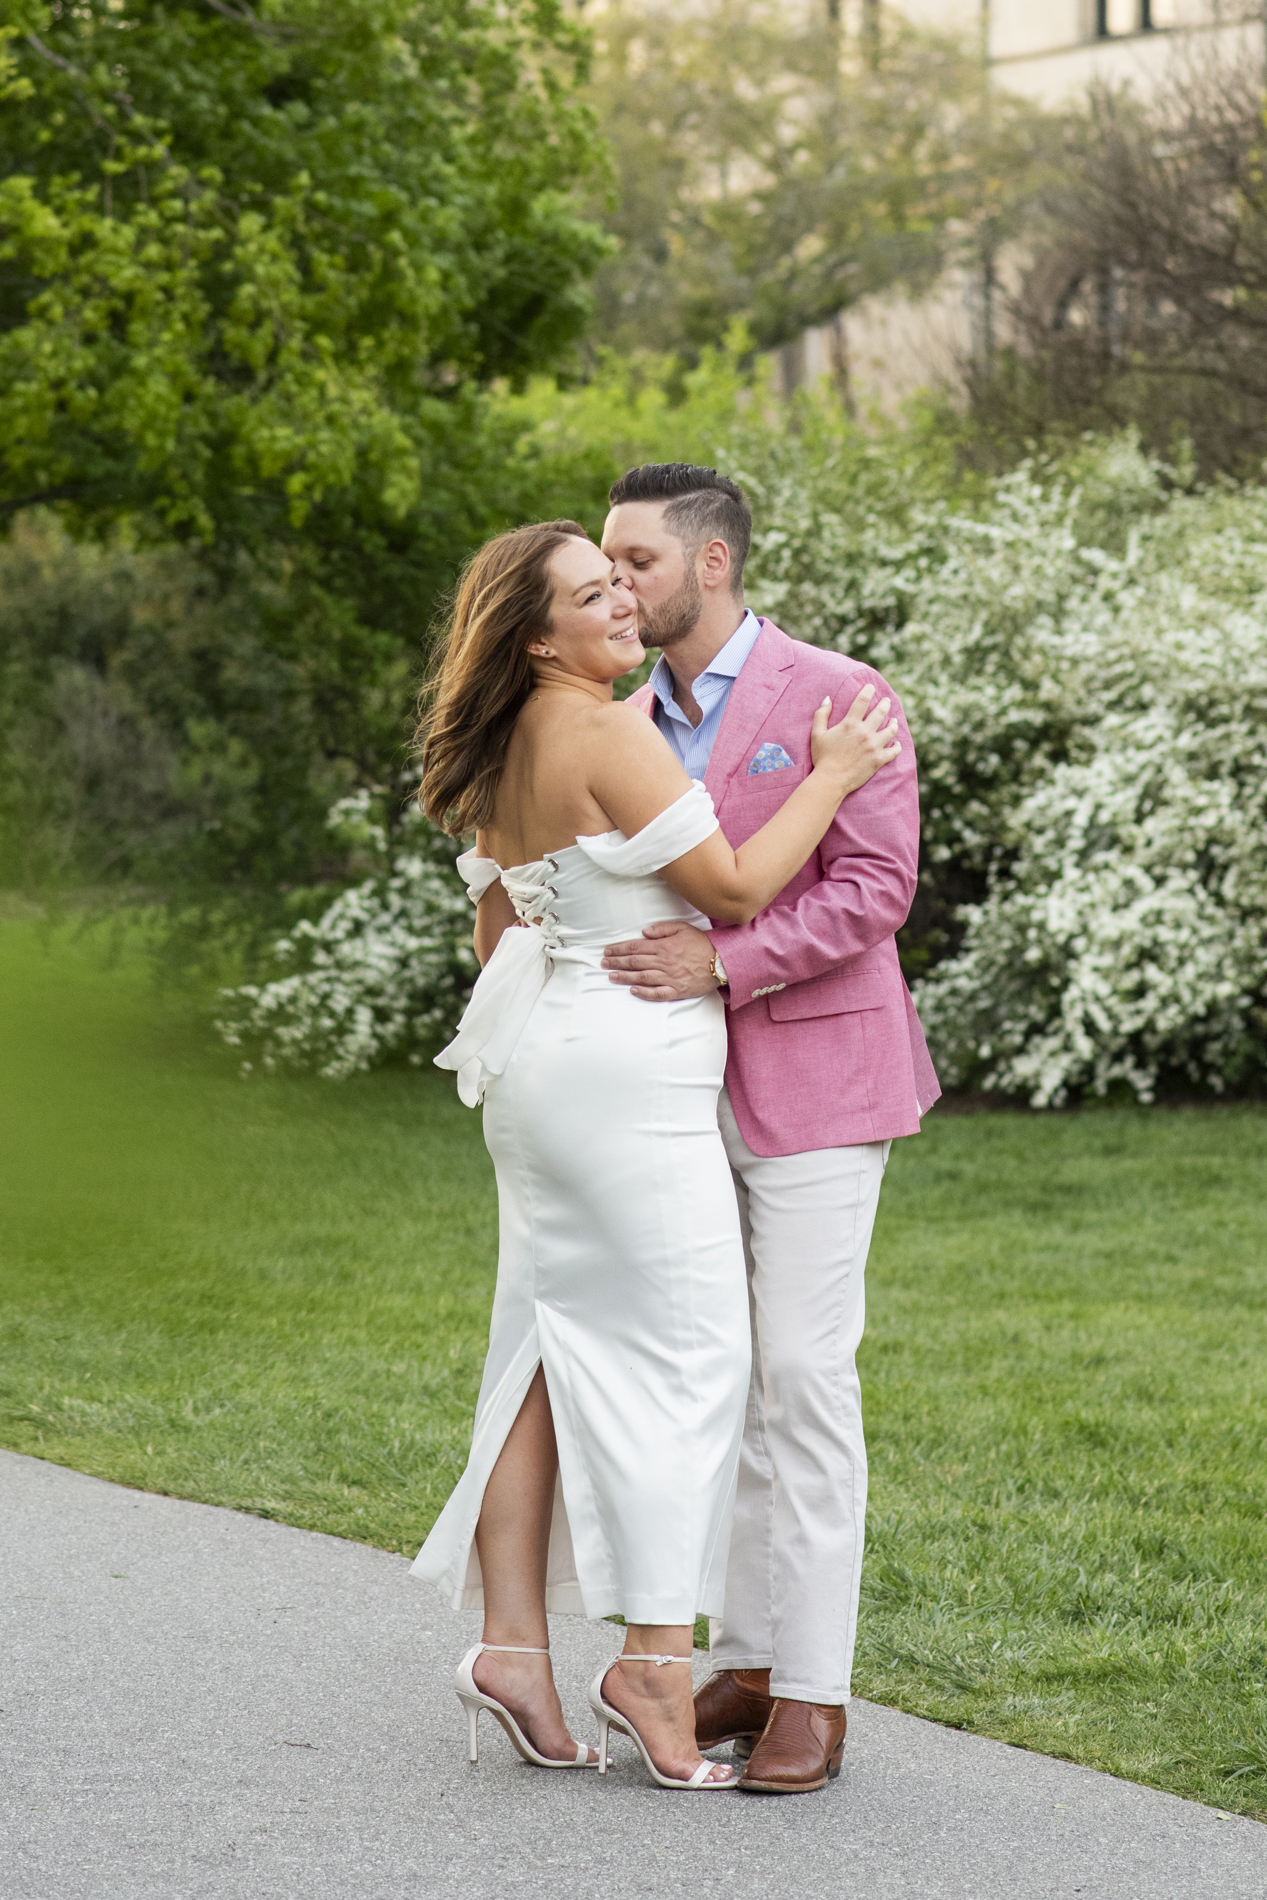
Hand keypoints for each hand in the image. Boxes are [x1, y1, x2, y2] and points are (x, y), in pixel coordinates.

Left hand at [602, 920, 718, 1001]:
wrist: (722, 961)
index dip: (619, 949)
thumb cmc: (702, 943)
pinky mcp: (677, 990)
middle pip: (635, 962)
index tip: (607, 951)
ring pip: (642, 978)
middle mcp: (664, 962)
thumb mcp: (683, 928)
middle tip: (603, 964)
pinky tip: (633, 991)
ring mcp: (670, 978)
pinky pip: (657, 993)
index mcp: (664, 946)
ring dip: (625, 977)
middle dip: (617, 962)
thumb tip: (644, 932)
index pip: (635, 947)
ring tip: (611, 976)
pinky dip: (644, 993)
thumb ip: (662, 929)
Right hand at [810, 685, 900, 794]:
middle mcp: (865, 732)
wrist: (830, 780)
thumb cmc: (822, 757)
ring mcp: (874, 746)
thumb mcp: (817, 734)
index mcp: (850, 724)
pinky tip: (897, 743)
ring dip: (893, 723)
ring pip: (891, 730)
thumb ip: (821, 714)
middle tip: (886, 701)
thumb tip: (828, 699)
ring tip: (893, 720)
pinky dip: (897, 746)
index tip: (871, 687)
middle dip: (885, 704)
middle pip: (881, 712)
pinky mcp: (878, 760)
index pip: (863, 700)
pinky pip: (894, 751)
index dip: (868, 691)